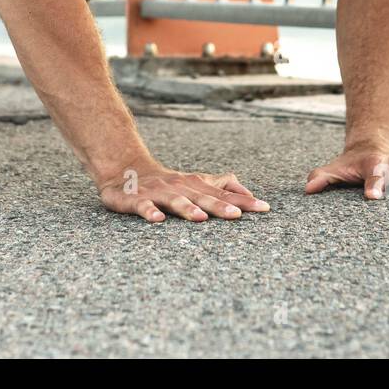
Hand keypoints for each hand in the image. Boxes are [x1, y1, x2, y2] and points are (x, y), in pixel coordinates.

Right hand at [98, 161, 270, 222]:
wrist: (124, 168)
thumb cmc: (166, 182)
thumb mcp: (195, 182)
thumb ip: (221, 186)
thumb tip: (248, 193)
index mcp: (195, 185)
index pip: (223, 193)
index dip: (243, 201)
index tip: (264, 208)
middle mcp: (179, 187)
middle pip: (202, 197)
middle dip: (219, 205)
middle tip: (237, 215)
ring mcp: (158, 193)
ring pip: (175, 201)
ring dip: (188, 208)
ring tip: (201, 218)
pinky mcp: (136, 199)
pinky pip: (144, 206)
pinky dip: (150, 212)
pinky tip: (158, 219)